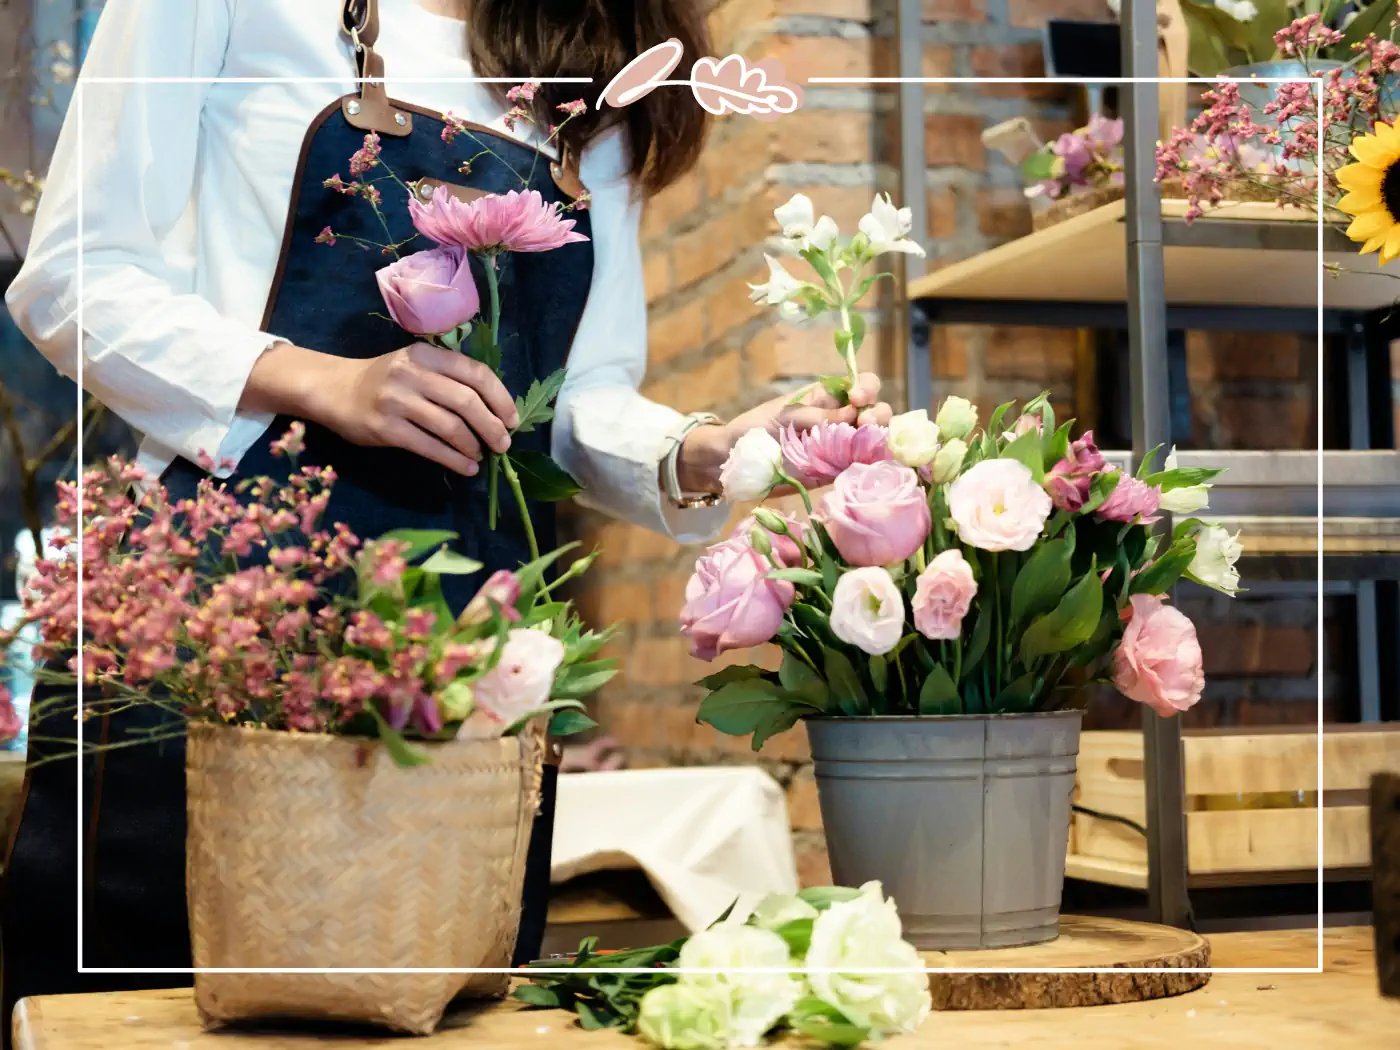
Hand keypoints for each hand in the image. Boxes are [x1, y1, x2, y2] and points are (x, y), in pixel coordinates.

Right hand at [246, 341, 518, 475]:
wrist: (334, 390)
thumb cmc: (385, 380)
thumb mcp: (415, 364)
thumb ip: (449, 378)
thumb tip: (495, 410)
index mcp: (426, 354)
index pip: (475, 372)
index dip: (500, 398)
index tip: (512, 419)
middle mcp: (412, 373)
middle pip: (467, 401)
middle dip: (492, 426)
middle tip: (504, 444)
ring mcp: (397, 401)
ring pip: (450, 427)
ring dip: (473, 446)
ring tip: (482, 455)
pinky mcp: (386, 429)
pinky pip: (430, 447)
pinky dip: (454, 460)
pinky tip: (466, 467)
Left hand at [675, 372, 892, 493]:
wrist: (736, 461)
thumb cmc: (755, 428)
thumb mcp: (784, 415)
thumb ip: (816, 416)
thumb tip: (850, 417)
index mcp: (827, 396)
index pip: (861, 385)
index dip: (866, 389)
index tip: (857, 398)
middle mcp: (840, 418)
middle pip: (875, 411)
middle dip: (877, 415)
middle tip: (864, 424)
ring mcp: (841, 445)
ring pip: (874, 439)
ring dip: (878, 440)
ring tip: (868, 445)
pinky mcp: (836, 470)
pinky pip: (861, 465)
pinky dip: (870, 464)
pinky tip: (870, 464)